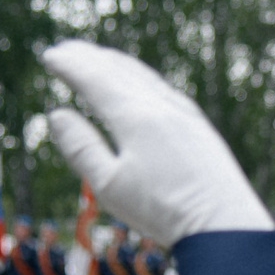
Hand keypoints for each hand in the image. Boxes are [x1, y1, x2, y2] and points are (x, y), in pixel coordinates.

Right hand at [43, 42, 274, 244]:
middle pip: (119, 70)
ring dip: (116, 63)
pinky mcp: (198, 125)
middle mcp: (161, 105)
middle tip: (65, 49)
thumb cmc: (163, 210)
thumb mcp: (109, 185)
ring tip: (97, 58)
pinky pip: (162, 87)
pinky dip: (140, 76)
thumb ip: (81, 147)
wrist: (224, 224)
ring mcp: (183, 112)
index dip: (71, 66)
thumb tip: (57, 114)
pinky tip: (138, 83)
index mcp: (135, 117)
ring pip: (143, 75)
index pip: (95, 79)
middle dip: (89, 57)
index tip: (50, 56)